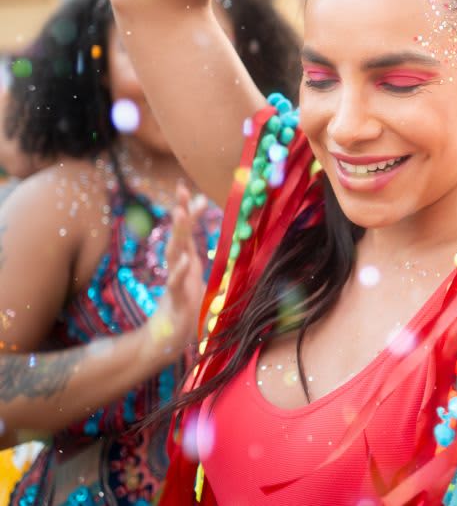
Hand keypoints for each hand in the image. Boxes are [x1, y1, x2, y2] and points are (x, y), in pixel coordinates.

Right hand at [145, 183, 206, 362]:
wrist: (168, 340)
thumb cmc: (185, 309)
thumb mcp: (198, 281)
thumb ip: (201, 264)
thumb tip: (213, 252)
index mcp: (186, 262)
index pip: (186, 232)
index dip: (188, 211)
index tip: (189, 190)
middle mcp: (178, 268)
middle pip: (178, 235)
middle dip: (181, 212)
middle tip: (182, 190)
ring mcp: (175, 282)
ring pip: (174, 253)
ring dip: (178, 233)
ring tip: (180, 212)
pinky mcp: (175, 299)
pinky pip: (175, 283)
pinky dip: (178, 272)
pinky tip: (184, 262)